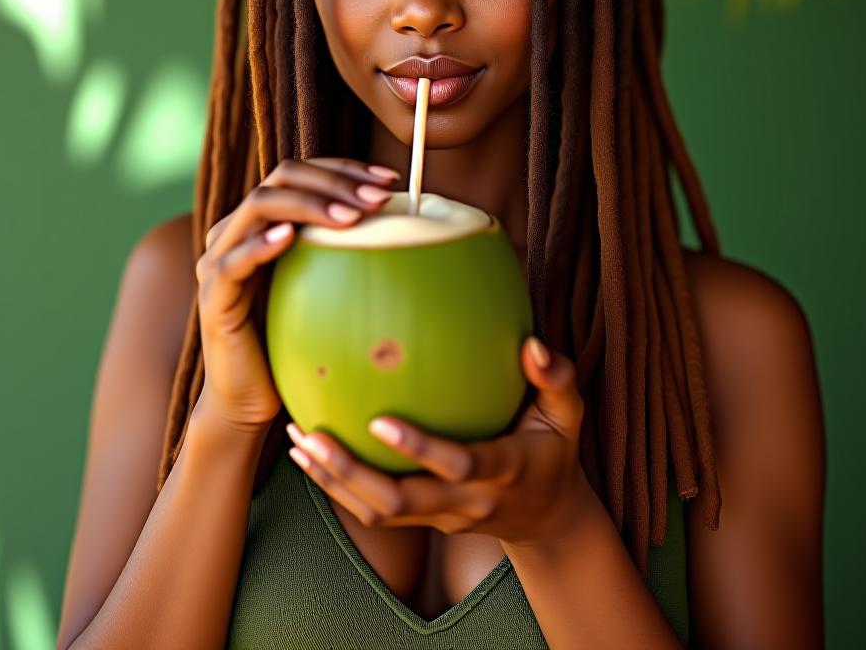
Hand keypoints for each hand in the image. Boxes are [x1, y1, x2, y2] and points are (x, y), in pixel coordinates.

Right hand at [194, 157, 400, 433]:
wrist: (251, 397)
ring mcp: (220, 260)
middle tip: (377, 198)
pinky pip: (234, 261)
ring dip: (308, 204)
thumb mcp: (325, 284)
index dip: (344, 169)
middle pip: (281, 178)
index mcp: (264, 222)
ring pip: (258, 207)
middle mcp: (237, 230)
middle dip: (334, 181)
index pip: (302, 173)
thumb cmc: (294, 338)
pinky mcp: (213, 296)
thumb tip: (407, 225)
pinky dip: (262, 244)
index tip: (390, 181)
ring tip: (350, 217)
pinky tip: (291, 237)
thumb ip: (345, 250)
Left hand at [285, 336, 592, 547]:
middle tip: (311, 436)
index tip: (379, 419)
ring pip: (379, 512)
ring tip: (297, 440)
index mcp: (503, 471)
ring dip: (334, 481)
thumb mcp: (568, 415)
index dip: (419, 447)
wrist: (549, 517)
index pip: (458, 465)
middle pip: (400, 501)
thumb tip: (531, 344)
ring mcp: (442, 516)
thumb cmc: (555, 449)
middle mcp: (467, 501)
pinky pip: (374, 513)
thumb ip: (555, 379)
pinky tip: (307, 455)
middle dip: (352, 473)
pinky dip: (337, 487)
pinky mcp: (425, 520)